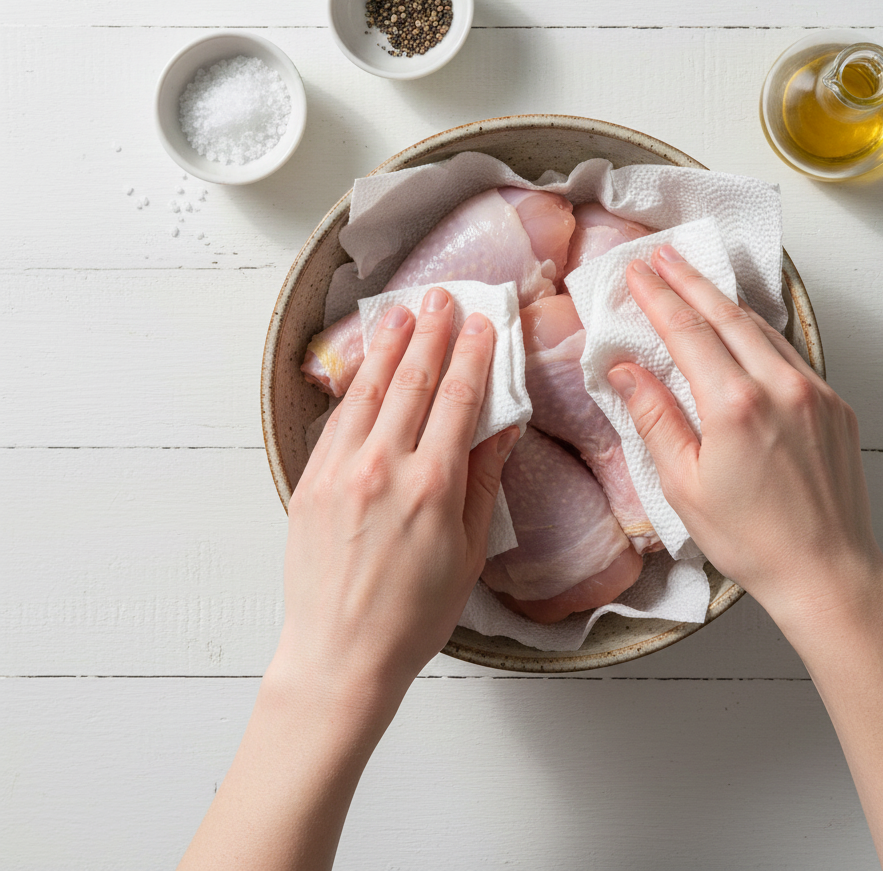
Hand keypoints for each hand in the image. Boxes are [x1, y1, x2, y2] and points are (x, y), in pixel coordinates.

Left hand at [280, 287, 518, 696]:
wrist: (340, 654)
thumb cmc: (412, 615)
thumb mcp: (467, 552)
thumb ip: (482, 482)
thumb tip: (499, 427)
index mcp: (432, 487)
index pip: (459, 399)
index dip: (474, 355)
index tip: (484, 324)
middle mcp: (383, 468)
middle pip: (414, 382)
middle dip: (433, 333)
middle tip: (444, 298)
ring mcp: (341, 471)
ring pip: (370, 390)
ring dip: (390, 346)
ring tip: (404, 312)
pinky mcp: (310, 481)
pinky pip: (336, 419)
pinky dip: (354, 384)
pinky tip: (366, 364)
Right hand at [608, 245, 882, 628]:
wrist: (826, 571)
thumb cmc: (751, 539)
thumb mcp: (682, 484)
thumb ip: (654, 417)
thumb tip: (626, 371)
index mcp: (734, 405)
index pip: (686, 331)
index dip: (658, 297)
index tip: (636, 273)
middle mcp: (779, 387)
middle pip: (725, 314)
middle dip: (689, 280)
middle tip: (662, 256)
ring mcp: (814, 392)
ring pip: (761, 328)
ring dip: (723, 301)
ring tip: (694, 281)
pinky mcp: (835, 404)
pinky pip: (788, 353)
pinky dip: (758, 332)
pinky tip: (741, 329)